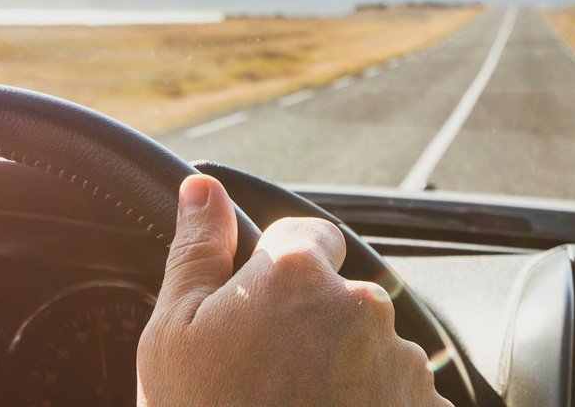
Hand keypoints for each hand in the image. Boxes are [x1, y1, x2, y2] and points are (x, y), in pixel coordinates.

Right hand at [137, 175, 450, 405]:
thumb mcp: (172, 336)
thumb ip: (196, 251)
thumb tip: (203, 188)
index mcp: (296, 273)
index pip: (307, 234)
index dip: (278, 271)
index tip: (256, 313)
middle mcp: (362, 307)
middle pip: (341, 293)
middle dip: (311, 324)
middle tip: (266, 378)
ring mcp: (402, 365)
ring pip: (371, 345)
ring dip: (344, 369)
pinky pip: (400, 394)